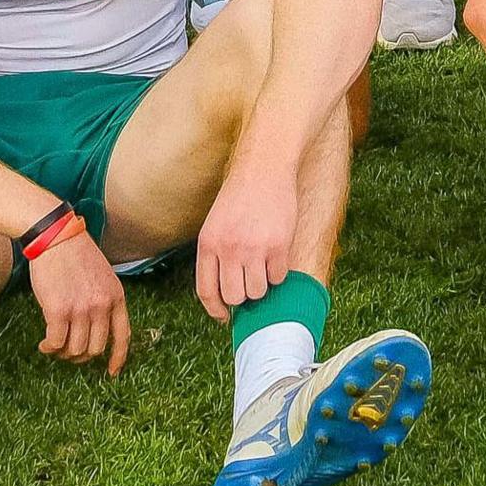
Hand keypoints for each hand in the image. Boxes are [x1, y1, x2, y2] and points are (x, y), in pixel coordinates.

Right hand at [29, 227, 130, 373]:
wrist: (55, 237)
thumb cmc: (75, 255)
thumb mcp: (103, 276)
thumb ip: (104, 301)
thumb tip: (96, 331)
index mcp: (116, 297)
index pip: (122, 336)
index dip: (118, 358)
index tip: (112, 372)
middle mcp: (101, 306)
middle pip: (95, 348)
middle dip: (81, 355)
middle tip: (68, 351)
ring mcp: (81, 309)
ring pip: (75, 350)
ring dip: (63, 352)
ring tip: (54, 345)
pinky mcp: (58, 310)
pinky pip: (56, 342)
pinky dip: (49, 348)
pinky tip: (44, 344)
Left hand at [191, 165, 296, 317]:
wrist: (264, 169)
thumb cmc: (241, 197)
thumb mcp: (216, 224)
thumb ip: (218, 255)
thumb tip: (226, 293)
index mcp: (207, 244)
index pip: (206, 291)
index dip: (216, 309)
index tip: (225, 316)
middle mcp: (228, 249)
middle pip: (234, 297)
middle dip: (244, 295)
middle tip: (250, 281)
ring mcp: (253, 249)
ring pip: (257, 291)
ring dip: (263, 284)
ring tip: (264, 264)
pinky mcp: (278, 246)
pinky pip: (279, 278)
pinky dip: (279, 272)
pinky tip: (277, 254)